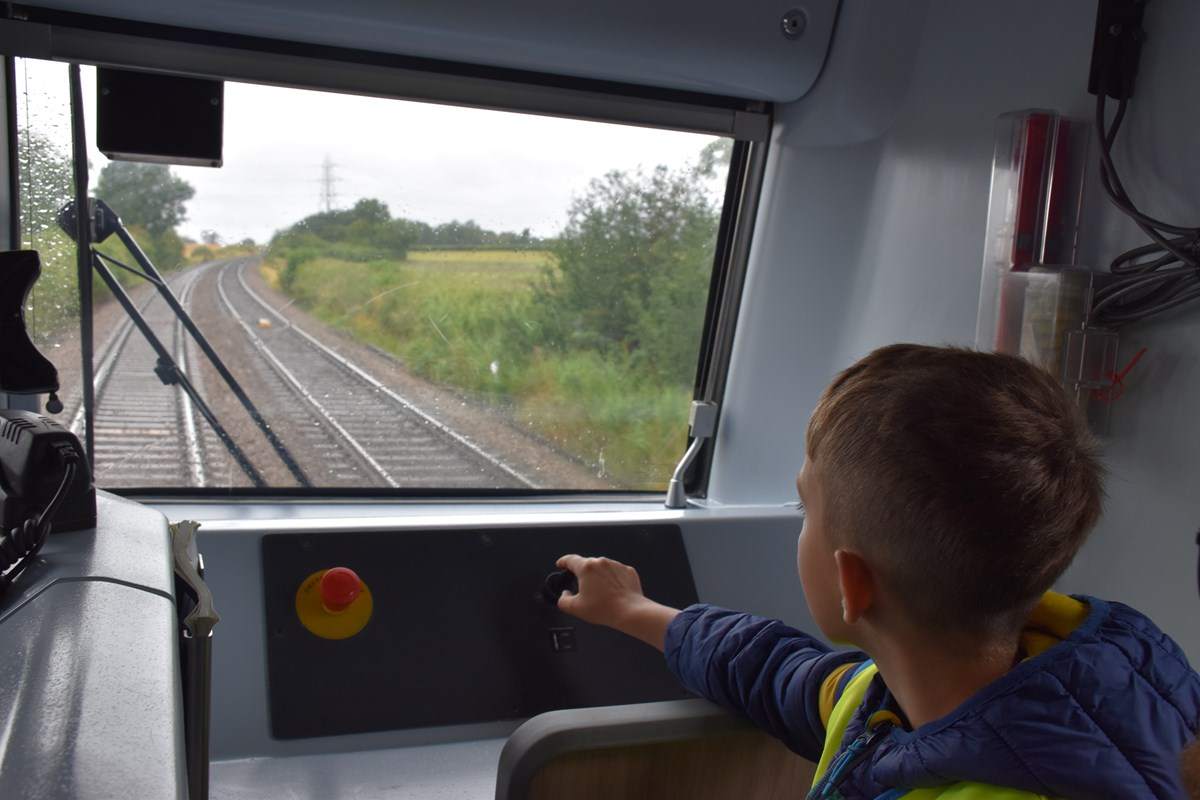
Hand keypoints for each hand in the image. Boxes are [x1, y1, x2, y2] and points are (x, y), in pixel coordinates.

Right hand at [555, 554, 679, 650]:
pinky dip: (612, 580)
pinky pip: (616, 573)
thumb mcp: (575, 608)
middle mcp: (601, 563)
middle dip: (584, 575)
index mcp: (586, 568)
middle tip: (585, 590)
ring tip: (602, 595)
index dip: (563, 561)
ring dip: (599, 578)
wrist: (630, 612)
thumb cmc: (605, 609)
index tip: (561, 564)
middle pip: (587, 565)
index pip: (570, 559)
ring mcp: (616, 565)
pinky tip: (613, 593)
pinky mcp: (627, 571)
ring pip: (602, 569)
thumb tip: (565, 595)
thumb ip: (563, 600)